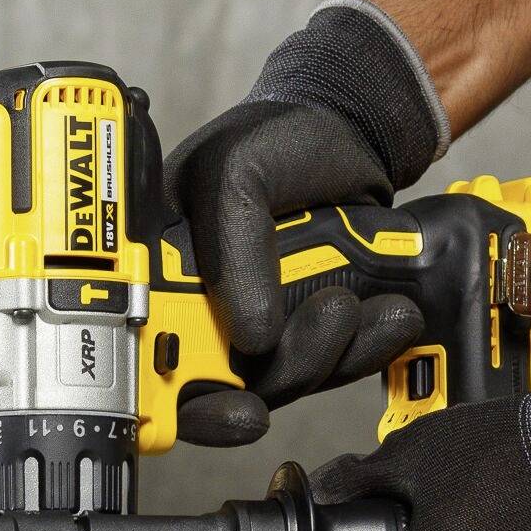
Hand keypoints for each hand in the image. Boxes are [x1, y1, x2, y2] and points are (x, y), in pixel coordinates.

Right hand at [164, 0, 448, 445]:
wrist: (355, 130)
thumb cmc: (279, 136)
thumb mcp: (238, 171)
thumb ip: (235, 249)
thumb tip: (252, 338)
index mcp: (154, 269)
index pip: (141, 351)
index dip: (171, 394)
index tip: (227, 400)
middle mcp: (197, 307)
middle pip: (218, 389)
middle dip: (278, 375)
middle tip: (325, 319)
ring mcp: (252, 323)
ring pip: (281, 384)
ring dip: (328, 354)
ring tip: (355, 300)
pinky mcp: (306, 332)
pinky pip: (330, 368)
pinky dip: (363, 350)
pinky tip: (389, 316)